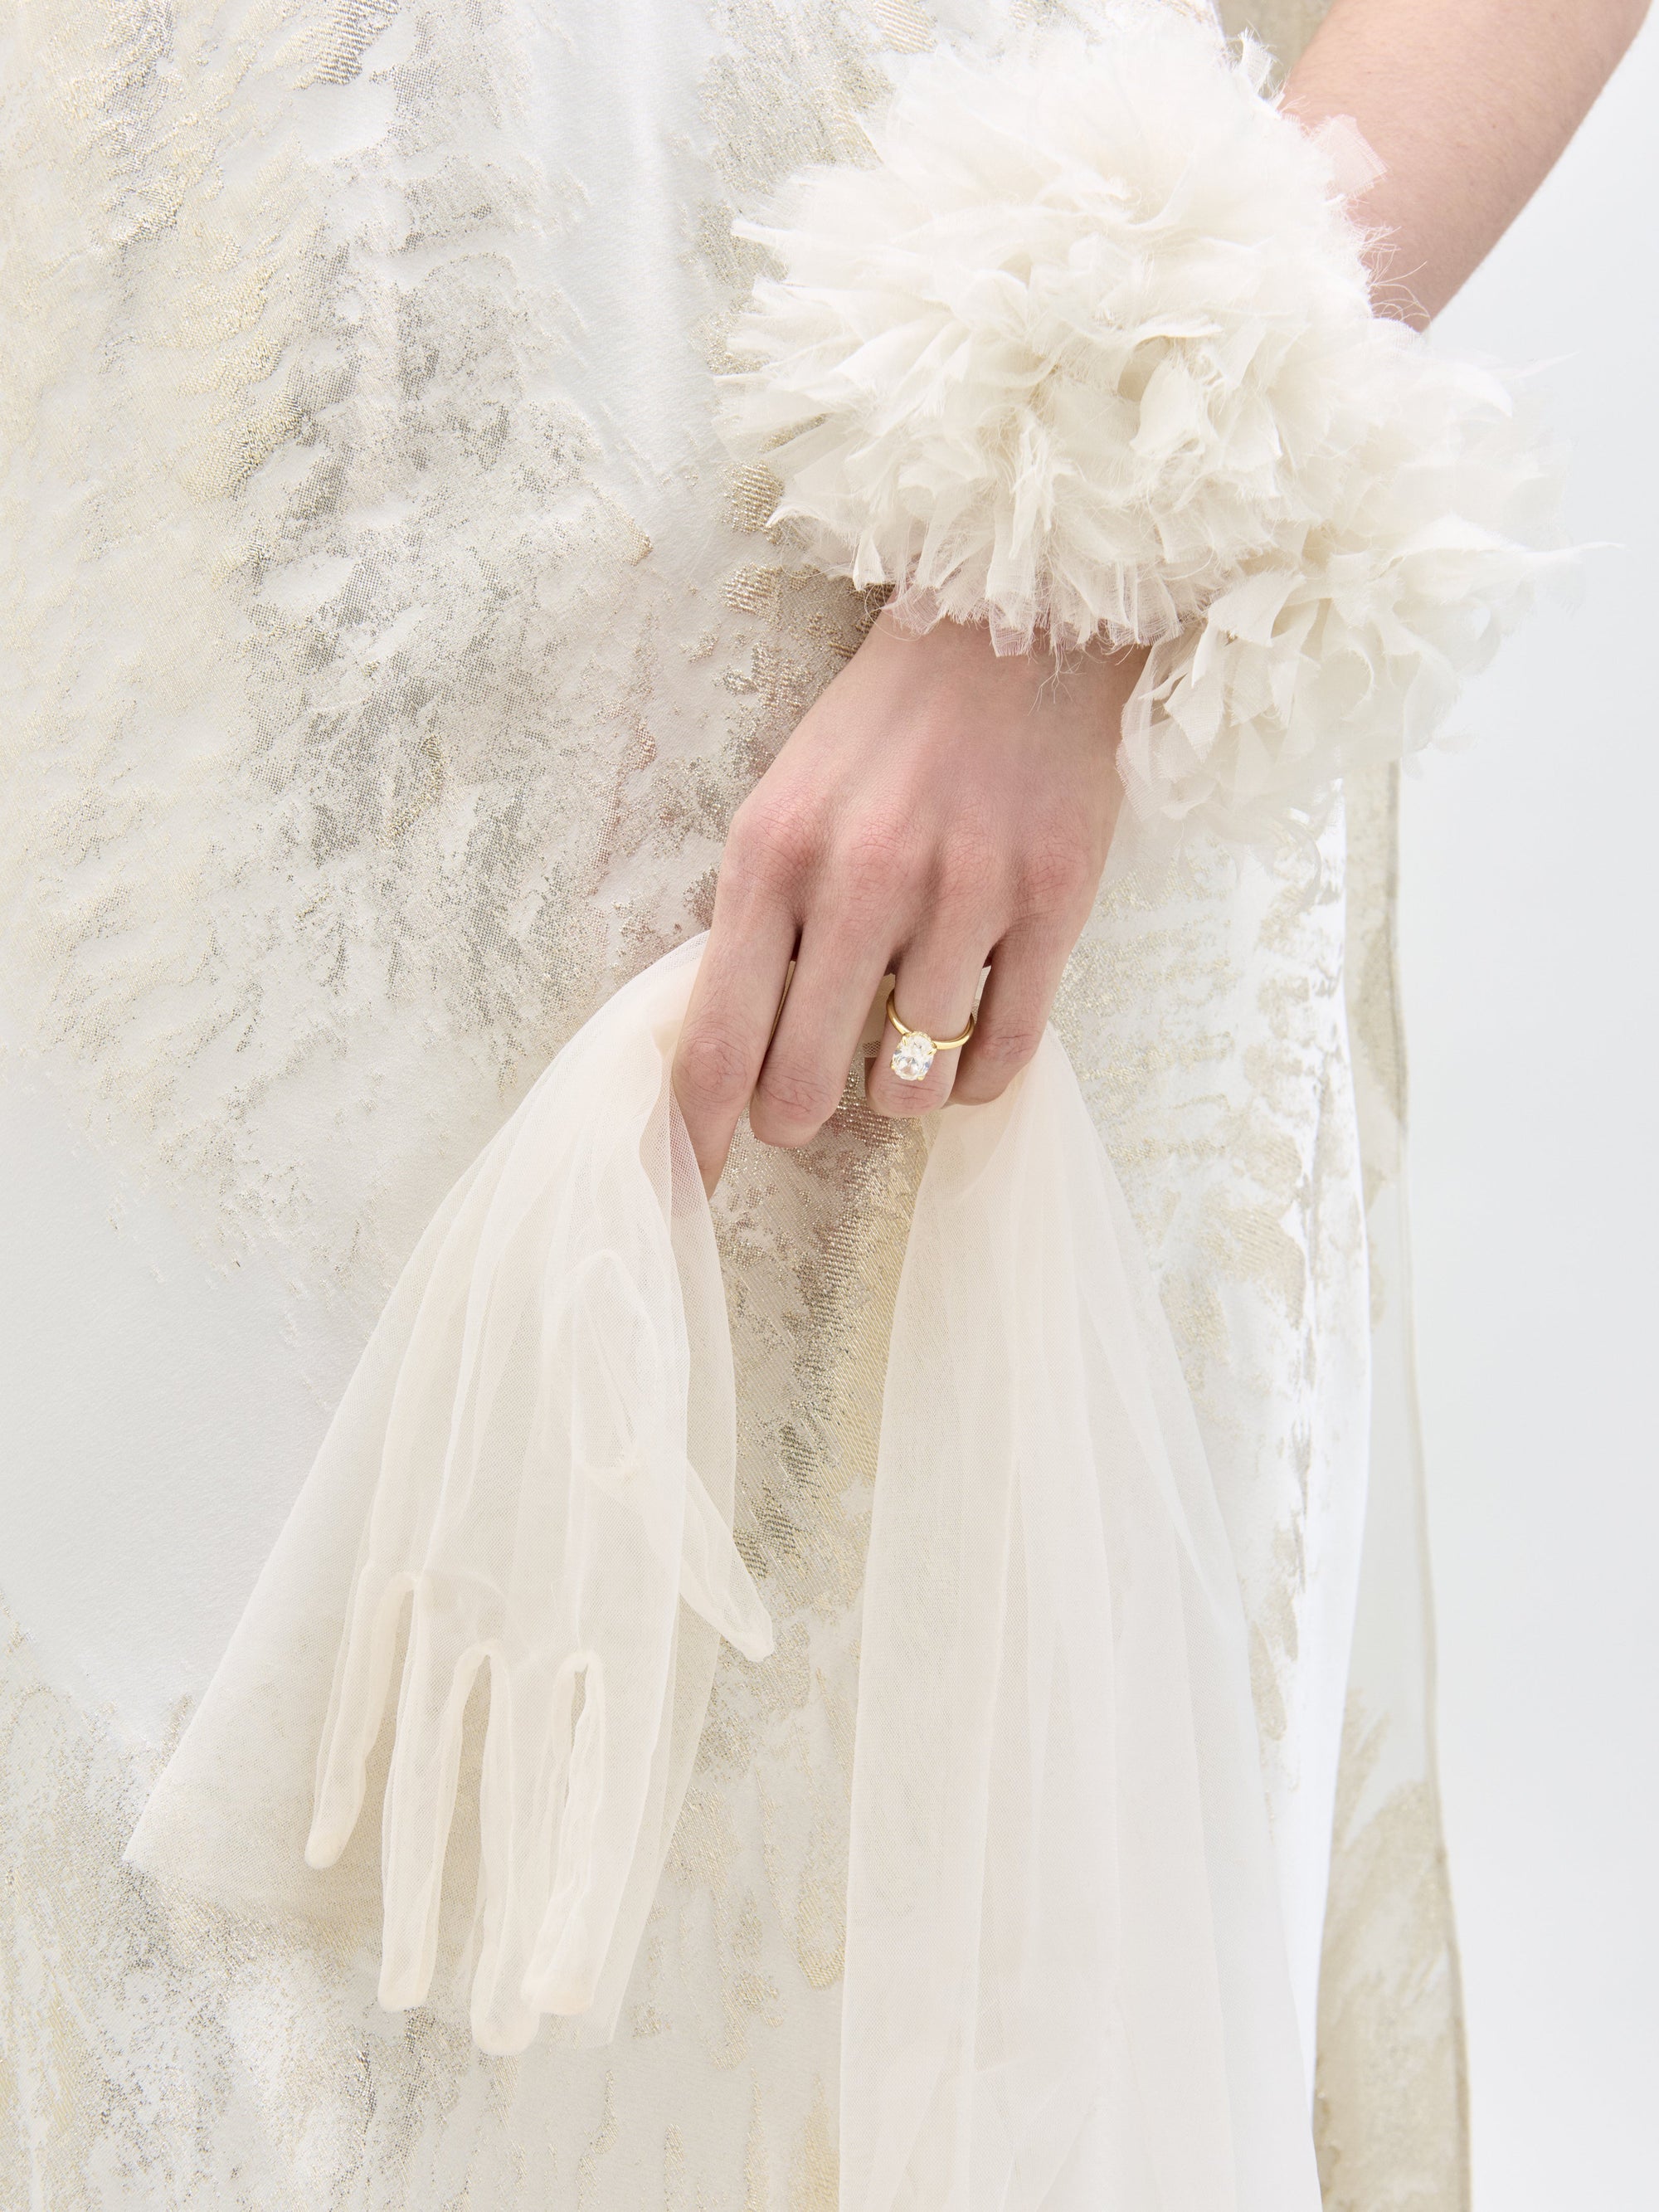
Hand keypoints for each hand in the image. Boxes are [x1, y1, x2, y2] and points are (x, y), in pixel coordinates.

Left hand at [674, 611, 1142, 1190]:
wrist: (1016, 630)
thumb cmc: (882, 731)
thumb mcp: (783, 805)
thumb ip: (756, 921)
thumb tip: (734, 1050)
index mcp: (772, 854)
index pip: (717, 1037)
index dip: (696, 1133)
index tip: (688, 1185)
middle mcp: (863, 880)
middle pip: (804, 1084)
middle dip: (794, 1118)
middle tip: (802, 1109)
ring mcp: (965, 895)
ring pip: (910, 1082)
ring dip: (896, 1092)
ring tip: (899, 1048)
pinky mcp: (1054, 905)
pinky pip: (1006, 1055)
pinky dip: (978, 1079)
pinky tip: (967, 1049)